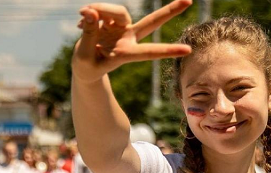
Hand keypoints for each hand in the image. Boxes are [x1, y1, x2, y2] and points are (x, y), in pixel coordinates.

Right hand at [71, 0, 192, 82]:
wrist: (85, 67)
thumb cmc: (87, 67)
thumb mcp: (84, 56)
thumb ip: (88, 34)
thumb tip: (91, 12)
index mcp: (127, 54)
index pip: (150, 52)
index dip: (168, 50)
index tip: (188, 50)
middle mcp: (129, 39)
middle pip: (152, 22)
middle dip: (170, 11)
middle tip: (189, 0)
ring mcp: (123, 28)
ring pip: (119, 11)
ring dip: (101, 8)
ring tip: (82, 14)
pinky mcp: (112, 21)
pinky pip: (104, 9)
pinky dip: (91, 12)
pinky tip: (81, 20)